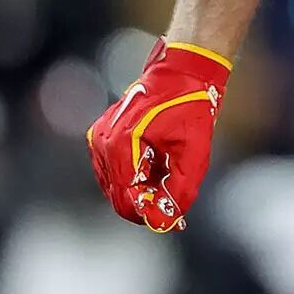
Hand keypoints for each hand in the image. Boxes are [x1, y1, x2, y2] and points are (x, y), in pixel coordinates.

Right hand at [86, 37, 230, 231]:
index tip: (173, 221)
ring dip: (141, 191)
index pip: (126, 198)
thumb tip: (170, 217)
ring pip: (116, 187)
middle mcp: (103, 143)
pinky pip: (115, 172)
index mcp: (121, 145)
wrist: (182, 73)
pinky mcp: (103, 138)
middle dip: (146, 204)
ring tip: (169, 180)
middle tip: (175, 208)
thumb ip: (180, 186)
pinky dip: (135, 178)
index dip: (149, 215)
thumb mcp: (194, 150)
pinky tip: (158, 168)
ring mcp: (99, 140)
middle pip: (119, 196)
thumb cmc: (190, 106)